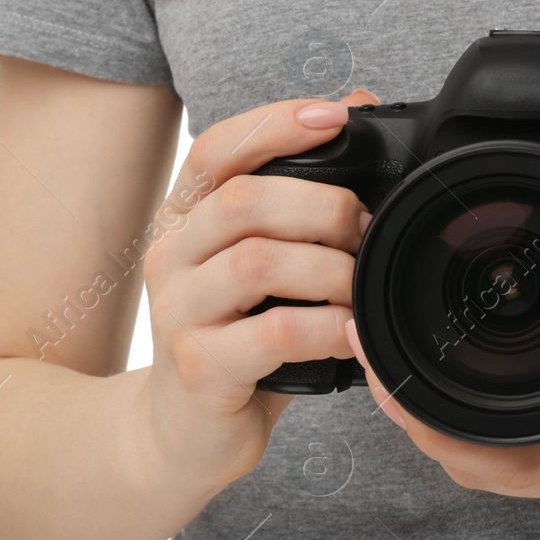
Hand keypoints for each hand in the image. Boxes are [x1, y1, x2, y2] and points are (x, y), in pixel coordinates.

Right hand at [141, 88, 379, 489]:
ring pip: (257, 262)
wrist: (183, 435)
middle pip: (244, 200)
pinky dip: (325, 327)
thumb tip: (356, 104)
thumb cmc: (238, 340)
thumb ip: (299, 193)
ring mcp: (178, 313)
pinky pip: (273, 334)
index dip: (275, 124)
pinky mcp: (198, 368)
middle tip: (367, 229)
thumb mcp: (264, 263)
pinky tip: (348, 331)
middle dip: (324, 206)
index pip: (216, 150)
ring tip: (360, 285)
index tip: (337, 115)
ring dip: (329, 268)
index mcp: (185, 220)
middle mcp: (171, 256)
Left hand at [345, 137, 539, 504]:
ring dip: (440, 436)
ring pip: (494, 478)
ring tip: (398, 375)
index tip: (381, 364)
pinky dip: (477, 444)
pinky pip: (522, 472)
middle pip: (476, 472)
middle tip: (372, 360)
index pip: (495, 453)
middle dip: (413, 421)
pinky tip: (454, 400)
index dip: (424, 417)